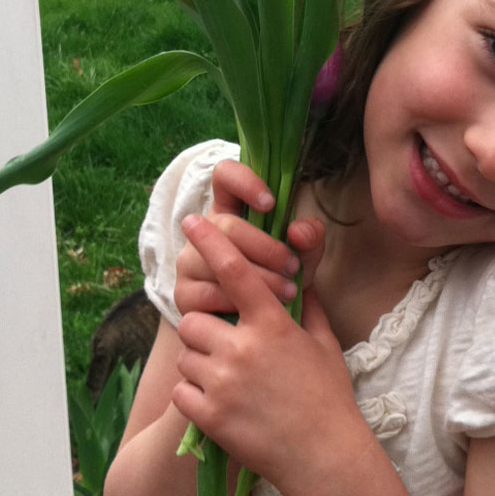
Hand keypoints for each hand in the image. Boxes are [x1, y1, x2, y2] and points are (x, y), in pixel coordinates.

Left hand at [172, 213, 363, 490]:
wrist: (323, 457)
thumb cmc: (328, 398)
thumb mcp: (324, 344)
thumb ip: (307, 307)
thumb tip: (300, 278)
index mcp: (272, 324)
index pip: (234, 270)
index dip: (211, 240)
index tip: (193, 221)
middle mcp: (242, 348)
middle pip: (194, 318)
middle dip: (205, 328)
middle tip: (225, 345)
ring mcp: (222, 383)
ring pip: (185, 355)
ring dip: (199, 362)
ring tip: (225, 378)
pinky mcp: (208, 416)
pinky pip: (181, 391)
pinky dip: (193, 395)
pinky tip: (218, 403)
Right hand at [174, 158, 323, 316]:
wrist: (262, 320)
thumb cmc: (281, 276)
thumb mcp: (303, 255)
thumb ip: (310, 238)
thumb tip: (298, 232)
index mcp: (230, 207)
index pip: (225, 175)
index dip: (244, 181)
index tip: (271, 203)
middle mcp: (203, 229)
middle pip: (226, 226)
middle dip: (266, 248)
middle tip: (293, 267)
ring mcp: (189, 261)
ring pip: (218, 261)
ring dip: (260, 279)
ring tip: (288, 291)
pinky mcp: (183, 293)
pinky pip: (209, 294)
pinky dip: (239, 302)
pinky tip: (258, 308)